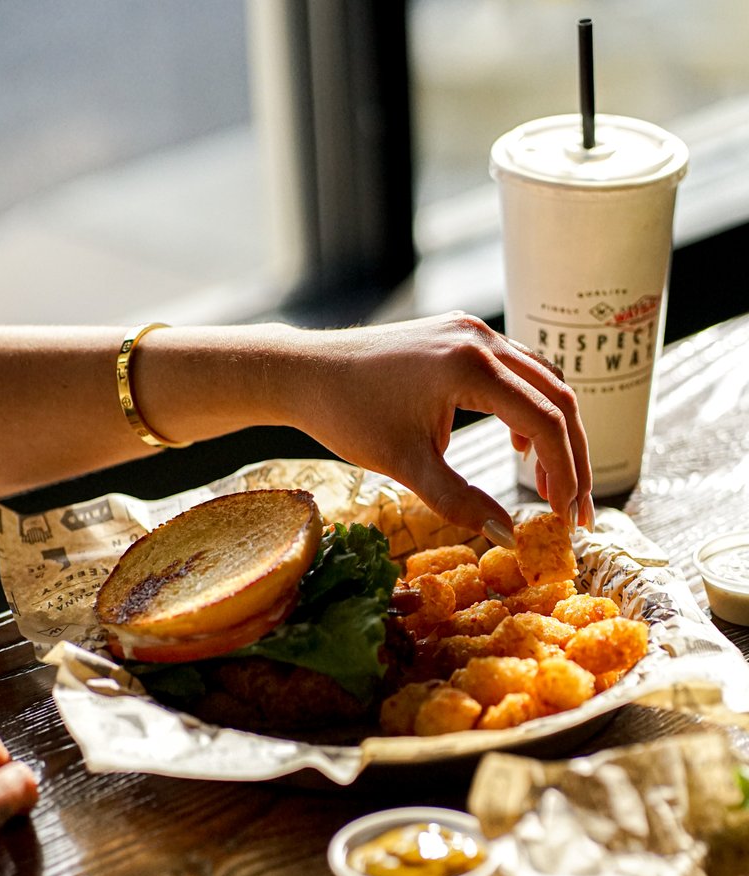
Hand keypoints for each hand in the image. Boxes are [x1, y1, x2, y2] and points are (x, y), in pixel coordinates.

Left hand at [291, 312, 592, 540]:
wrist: (304, 371)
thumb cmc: (346, 416)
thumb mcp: (405, 466)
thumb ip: (460, 501)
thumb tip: (509, 537)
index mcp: (470, 366)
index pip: (545, 421)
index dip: (565, 472)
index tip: (567, 518)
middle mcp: (481, 338)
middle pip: (557, 398)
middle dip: (573, 458)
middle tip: (576, 510)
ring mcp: (473, 332)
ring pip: (541, 382)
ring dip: (554, 434)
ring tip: (550, 486)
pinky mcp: (461, 336)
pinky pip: (516, 371)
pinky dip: (528, 410)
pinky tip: (517, 447)